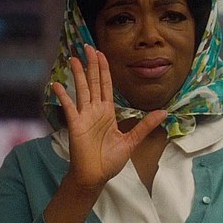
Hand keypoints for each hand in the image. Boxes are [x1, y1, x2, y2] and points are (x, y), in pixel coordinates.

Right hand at [51, 44, 165, 190]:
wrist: (95, 176)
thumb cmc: (110, 160)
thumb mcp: (131, 141)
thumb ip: (145, 126)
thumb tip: (164, 112)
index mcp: (107, 112)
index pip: (106, 85)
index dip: (104, 69)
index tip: (101, 54)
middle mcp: (95, 110)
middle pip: (93, 82)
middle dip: (91, 64)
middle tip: (87, 46)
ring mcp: (84, 116)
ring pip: (82, 89)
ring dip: (78, 74)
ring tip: (74, 58)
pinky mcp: (75, 124)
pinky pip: (69, 106)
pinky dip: (63, 95)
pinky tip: (57, 84)